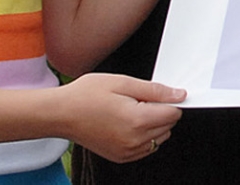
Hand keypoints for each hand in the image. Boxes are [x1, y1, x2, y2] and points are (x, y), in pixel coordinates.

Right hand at [57, 73, 183, 162]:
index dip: (169, 101)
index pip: (174, 114)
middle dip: (160, 112)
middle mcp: (134, 140)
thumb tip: (179, 95)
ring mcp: (127, 151)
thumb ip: (155, 90)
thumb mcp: (123, 82)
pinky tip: (126, 123)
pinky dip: (143, 136)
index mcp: (137, 121)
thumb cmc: (86, 95)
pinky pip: (146, 148)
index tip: (158, 94)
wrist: (60, 114)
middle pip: (168, 126)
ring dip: (153, 125)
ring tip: (130, 111)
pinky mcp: (120, 157)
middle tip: (137, 101)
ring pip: (159, 138)